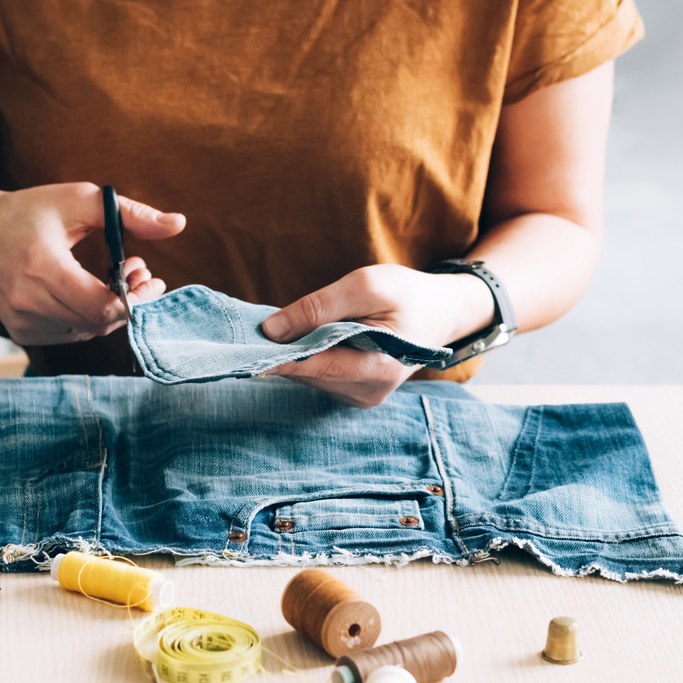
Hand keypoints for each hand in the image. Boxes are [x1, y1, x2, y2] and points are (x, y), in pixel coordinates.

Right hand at [0, 182, 184, 344]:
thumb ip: (130, 213)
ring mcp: (22, 320)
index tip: (149, 276)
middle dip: (129, 301)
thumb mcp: (79, 200)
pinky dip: (89, 318)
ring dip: (112, 310)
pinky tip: (90, 291)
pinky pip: (71, 334)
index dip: (135, 298)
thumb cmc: (30, 213)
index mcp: (41, 266)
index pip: (102, 306)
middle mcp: (27, 299)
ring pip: (88, 331)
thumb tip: (179, 224)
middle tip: (140, 274)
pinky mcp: (21, 332)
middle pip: (99, 322)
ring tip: (115, 277)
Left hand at [261, 264, 493, 407]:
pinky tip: (308, 339)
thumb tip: (271, 330)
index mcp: (379, 370)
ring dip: (293, 353)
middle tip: (258, 326)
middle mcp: (368, 393)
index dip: (277, 359)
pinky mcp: (352, 394)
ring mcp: (361, 397)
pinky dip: (306, 357)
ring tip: (287, 328)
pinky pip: (317, 376)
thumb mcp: (366, 285)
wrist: (439, 312)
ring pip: (309, 377)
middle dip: (283, 350)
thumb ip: (319, 307)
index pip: (316, 367)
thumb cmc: (407, 294)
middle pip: (308, 374)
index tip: (242, 351)